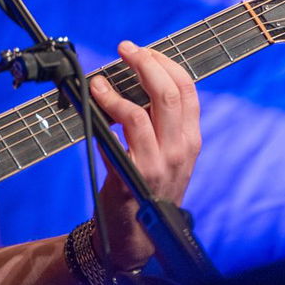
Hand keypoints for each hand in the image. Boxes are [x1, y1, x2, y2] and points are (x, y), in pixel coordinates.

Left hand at [88, 41, 200, 270]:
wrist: (135, 235)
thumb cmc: (144, 187)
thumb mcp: (164, 153)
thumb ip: (158, 123)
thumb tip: (135, 80)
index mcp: (190, 139)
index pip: (187, 89)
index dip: (165, 63)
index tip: (144, 50)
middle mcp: (181, 148)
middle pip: (169, 92)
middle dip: (146, 63)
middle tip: (125, 48)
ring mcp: (160, 162)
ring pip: (143, 110)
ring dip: (116, 89)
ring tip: (99, 80)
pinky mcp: (134, 174)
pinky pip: (120, 132)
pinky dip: (106, 109)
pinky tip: (94, 100)